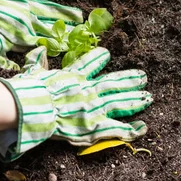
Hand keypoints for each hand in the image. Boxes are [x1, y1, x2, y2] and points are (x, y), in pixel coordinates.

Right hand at [0, 46, 152, 160]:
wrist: (35, 107)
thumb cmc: (31, 90)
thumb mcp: (33, 71)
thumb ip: (38, 61)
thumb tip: (39, 50)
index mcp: (73, 77)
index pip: (89, 64)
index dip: (98, 59)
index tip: (106, 54)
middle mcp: (88, 90)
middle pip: (114, 83)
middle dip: (129, 80)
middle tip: (143, 77)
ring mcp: (95, 108)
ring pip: (120, 102)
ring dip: (135, 99)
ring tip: (148, 96)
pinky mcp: (95, 126)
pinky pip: (117, 129)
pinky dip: (131, 130)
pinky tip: (143, 127)